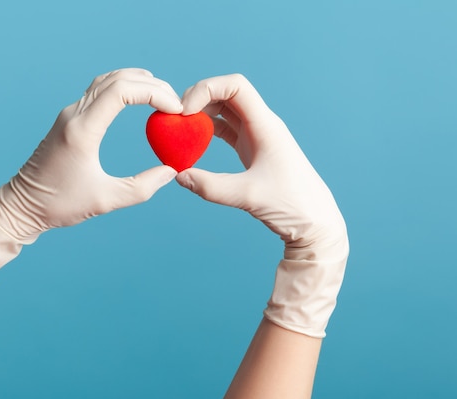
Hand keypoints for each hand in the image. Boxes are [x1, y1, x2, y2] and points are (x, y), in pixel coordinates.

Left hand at [0, 69, 181, 287]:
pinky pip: (98, 91)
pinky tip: (137, 98)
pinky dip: (122, 88)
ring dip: (136, 82)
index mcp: (82, 130)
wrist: (23, 206)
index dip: (153, 93)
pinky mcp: (69, 120)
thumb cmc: (59, 205)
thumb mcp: (106, 200)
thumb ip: (142, 187)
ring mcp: (69, 114)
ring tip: (162, 96)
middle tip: (175, 103)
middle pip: (117, 79)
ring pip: (106, 81)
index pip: (121, 90)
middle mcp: (74, 115)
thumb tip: (170, 171)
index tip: (174, 109)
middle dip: (151, 85)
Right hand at [176, 74, 348, 336]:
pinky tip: (192, 144)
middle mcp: (261, 124)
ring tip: (180, 130)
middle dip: (198, 99)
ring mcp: (256, 136)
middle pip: (226, 94)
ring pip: (224, 111)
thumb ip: (211, 187)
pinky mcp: (252, 151)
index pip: (235, 86)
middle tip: (175, 120)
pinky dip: (207, 131)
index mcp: (266, 125)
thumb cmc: (291, 205)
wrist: (314, 222)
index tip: (186, 111)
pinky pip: (225, 130)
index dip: (207, 89)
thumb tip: (179, 176)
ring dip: (201, 114)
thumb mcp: (248, 196)